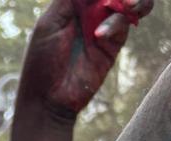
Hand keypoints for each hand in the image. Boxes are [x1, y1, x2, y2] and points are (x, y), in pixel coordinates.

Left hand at [20, 0, 152, 120]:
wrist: (49, 100)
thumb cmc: (41, 63)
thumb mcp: (50, 23)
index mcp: (73, 2)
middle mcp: (91, 9)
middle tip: (114, 0)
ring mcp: (105, 24)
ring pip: (129, 0)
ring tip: (127, 4)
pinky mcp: (115, 42)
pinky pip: (126, 21)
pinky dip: (118, 21)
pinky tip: (100, 35)